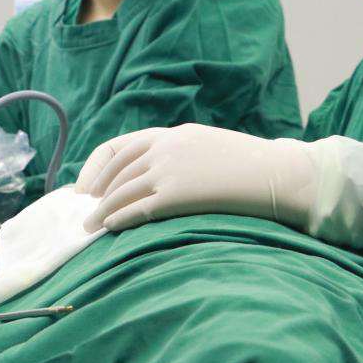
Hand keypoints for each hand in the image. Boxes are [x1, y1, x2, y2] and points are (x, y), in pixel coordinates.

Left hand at [76, 125, 362, 249]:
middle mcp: (165, 148)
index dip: (97, 166)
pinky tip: (109, 228)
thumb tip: (155, 175)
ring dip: (100, 209)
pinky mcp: (178, 195)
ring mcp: (170, 170)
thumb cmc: (250, 166)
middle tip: (82, 208)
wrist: (280, 174)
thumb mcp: (208, 147)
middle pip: (115, 169)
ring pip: (122, 191)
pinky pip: (137, 209)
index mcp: (172, 135)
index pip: (119, 146)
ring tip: (88, 226)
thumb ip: (179, 155)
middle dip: (94, 189)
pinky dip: (118, 218)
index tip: (86, 183)